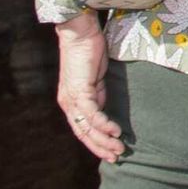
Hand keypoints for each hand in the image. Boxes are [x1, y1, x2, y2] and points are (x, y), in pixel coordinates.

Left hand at [54, 12, 123, 162]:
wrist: (79, 32)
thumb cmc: (88, 51)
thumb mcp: (96, 78)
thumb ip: (98, 94)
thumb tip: (104, 110)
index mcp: (71, 101)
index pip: (82, 129)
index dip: (95, 142)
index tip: (111, 151)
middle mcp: (68, 103)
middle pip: (82, 133)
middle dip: (100, 147)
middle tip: (116, 157)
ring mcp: (72, 97)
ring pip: (86, 127)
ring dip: (103, 140)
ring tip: (119, 148)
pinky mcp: (79, 90)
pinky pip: (91, 113)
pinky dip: (103, 123)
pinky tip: (114, 130)